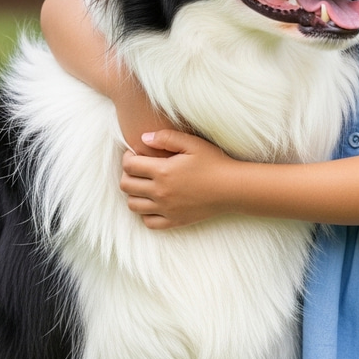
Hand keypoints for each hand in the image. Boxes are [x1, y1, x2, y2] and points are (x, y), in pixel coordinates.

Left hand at [120, 129, 236, 228]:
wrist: (232, 188)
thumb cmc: (214, 162)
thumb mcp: (192, 143)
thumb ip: (166, 137)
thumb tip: (143, 138)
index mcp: (163, 171)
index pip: (129, 166)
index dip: (127, 157)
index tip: (135, 153)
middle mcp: (160, 192)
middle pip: (126, 185)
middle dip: (127, 174)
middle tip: (138, 168)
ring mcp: (166, 209)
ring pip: (133, 205)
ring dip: (133, 193)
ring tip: (144, 184)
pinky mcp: (174, 220)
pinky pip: (148, 221)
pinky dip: (145, 212)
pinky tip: (154, 202)